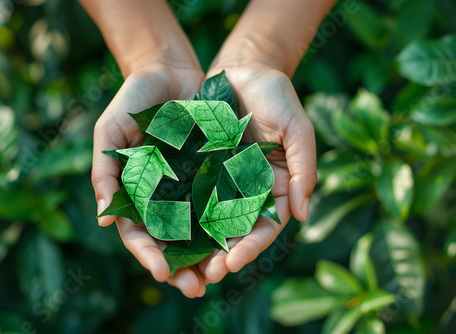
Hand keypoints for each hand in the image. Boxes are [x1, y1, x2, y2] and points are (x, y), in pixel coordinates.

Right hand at [92, 63, 208, 296]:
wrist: (168, 70)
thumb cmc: (132, 101)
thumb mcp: (110, 132)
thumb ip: (105, 172)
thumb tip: (106, 217)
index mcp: (136, 191)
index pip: (139, 232)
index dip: (149, 254)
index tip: (162, 273)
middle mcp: (165, 194)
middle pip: (172, 239)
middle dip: (183, 266)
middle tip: (195, 289)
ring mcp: (190, 184)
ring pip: (201, 226)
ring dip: (209, 253)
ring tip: (221, 274)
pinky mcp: (215, 170)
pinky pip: (224, 197)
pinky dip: (230, 219)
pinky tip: (241, 238)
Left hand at [197, 63, 316, 283]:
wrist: (244, 68)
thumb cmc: (277, 96)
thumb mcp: (297, 129)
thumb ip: (304, 170)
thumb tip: (301, 214)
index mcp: (273, 186)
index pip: (265, 225)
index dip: (251, 246)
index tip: (234, 262)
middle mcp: (246, 189)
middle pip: (235, 230)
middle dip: (221, 254)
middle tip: (205, 276)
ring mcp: (220, 179)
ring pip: (208, 218)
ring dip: (198, 243)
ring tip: (182, 265)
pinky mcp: (197, 166)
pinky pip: (187, 192)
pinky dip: (178, 211)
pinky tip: (164, 229)